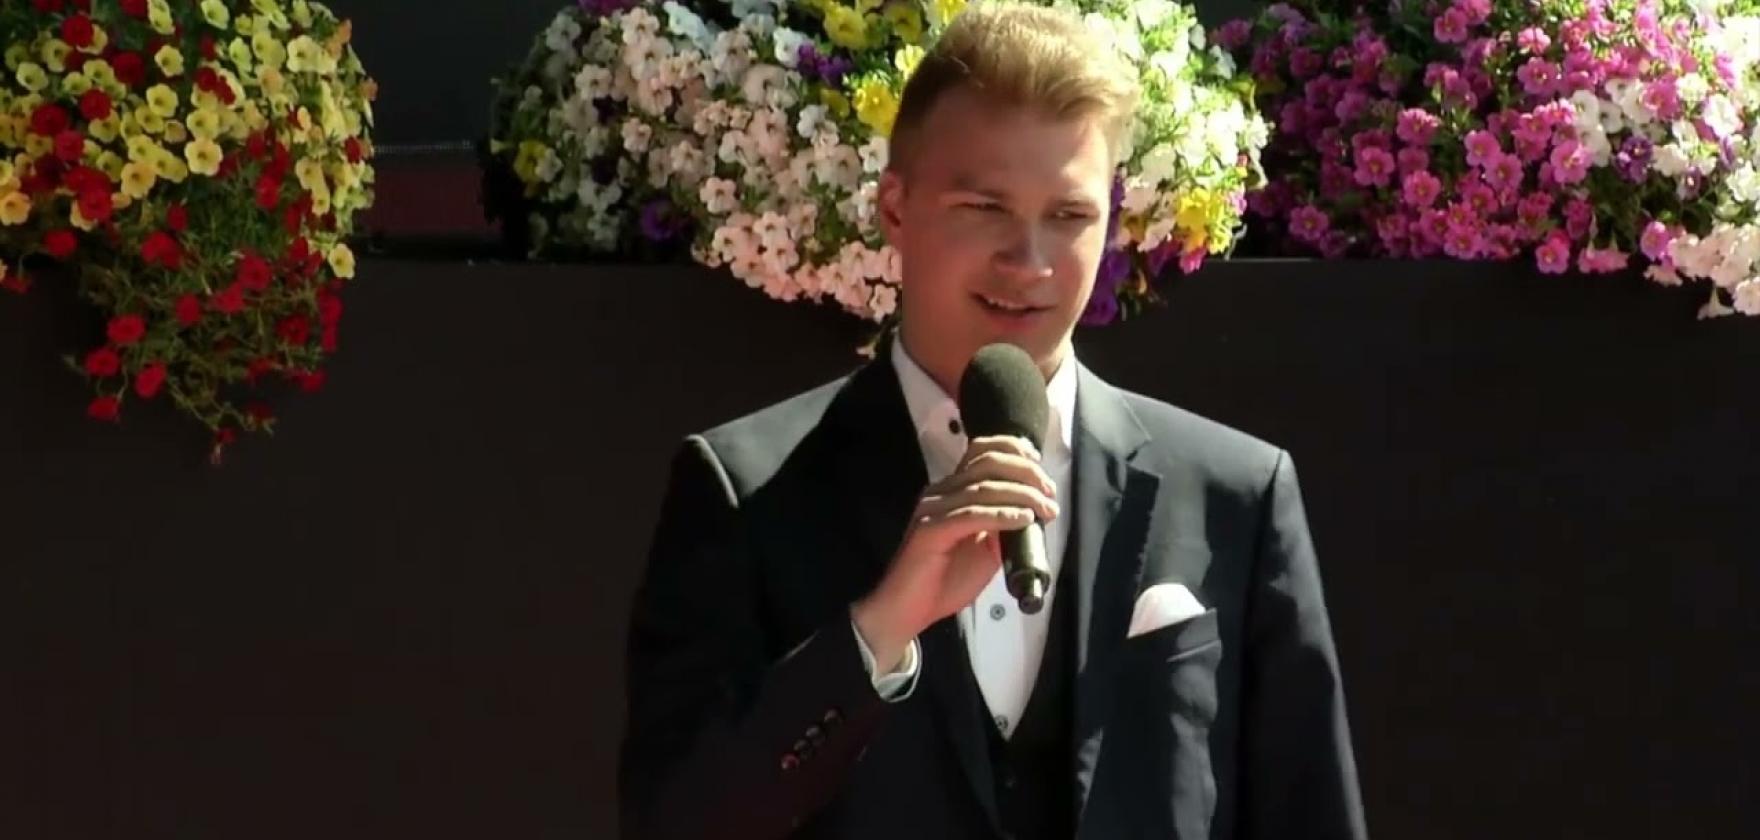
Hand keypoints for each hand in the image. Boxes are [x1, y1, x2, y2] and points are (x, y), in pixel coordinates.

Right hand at [851, 436, 1059, 671]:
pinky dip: (1003, 514)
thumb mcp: (985, 549)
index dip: (1012, 449)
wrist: (908, 609)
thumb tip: (1031, 513)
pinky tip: (1023, 519)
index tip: (1038, 462)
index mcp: (951, 492)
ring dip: (1022, 495)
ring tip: (1045, 508)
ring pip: (983, 488)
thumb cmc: (943, 582)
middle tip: (1049, 492)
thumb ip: (1002, 527)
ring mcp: (933, 509)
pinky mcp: (931, 529)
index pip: (980, 452)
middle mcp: (940, 493)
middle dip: (1025, 472)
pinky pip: (972, 515)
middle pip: (986, 464)